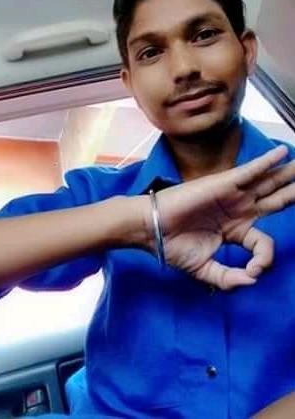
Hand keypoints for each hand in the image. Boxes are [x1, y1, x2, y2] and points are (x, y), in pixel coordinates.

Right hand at [154, 145, 294, 289]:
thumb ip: (228, 279)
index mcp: (235, 230)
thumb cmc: (173, 246)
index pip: (264, 243)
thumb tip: (251, 280)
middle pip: (274, 200)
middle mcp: (238, 210)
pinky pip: (251, 171)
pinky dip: (267, 162)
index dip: (265, 259)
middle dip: (293, 193)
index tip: (252, 271)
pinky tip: (282, 153)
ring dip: (287, 174)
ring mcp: (233, 195)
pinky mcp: (224, 183)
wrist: (152, 229)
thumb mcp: (205, 270)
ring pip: (268, 182)